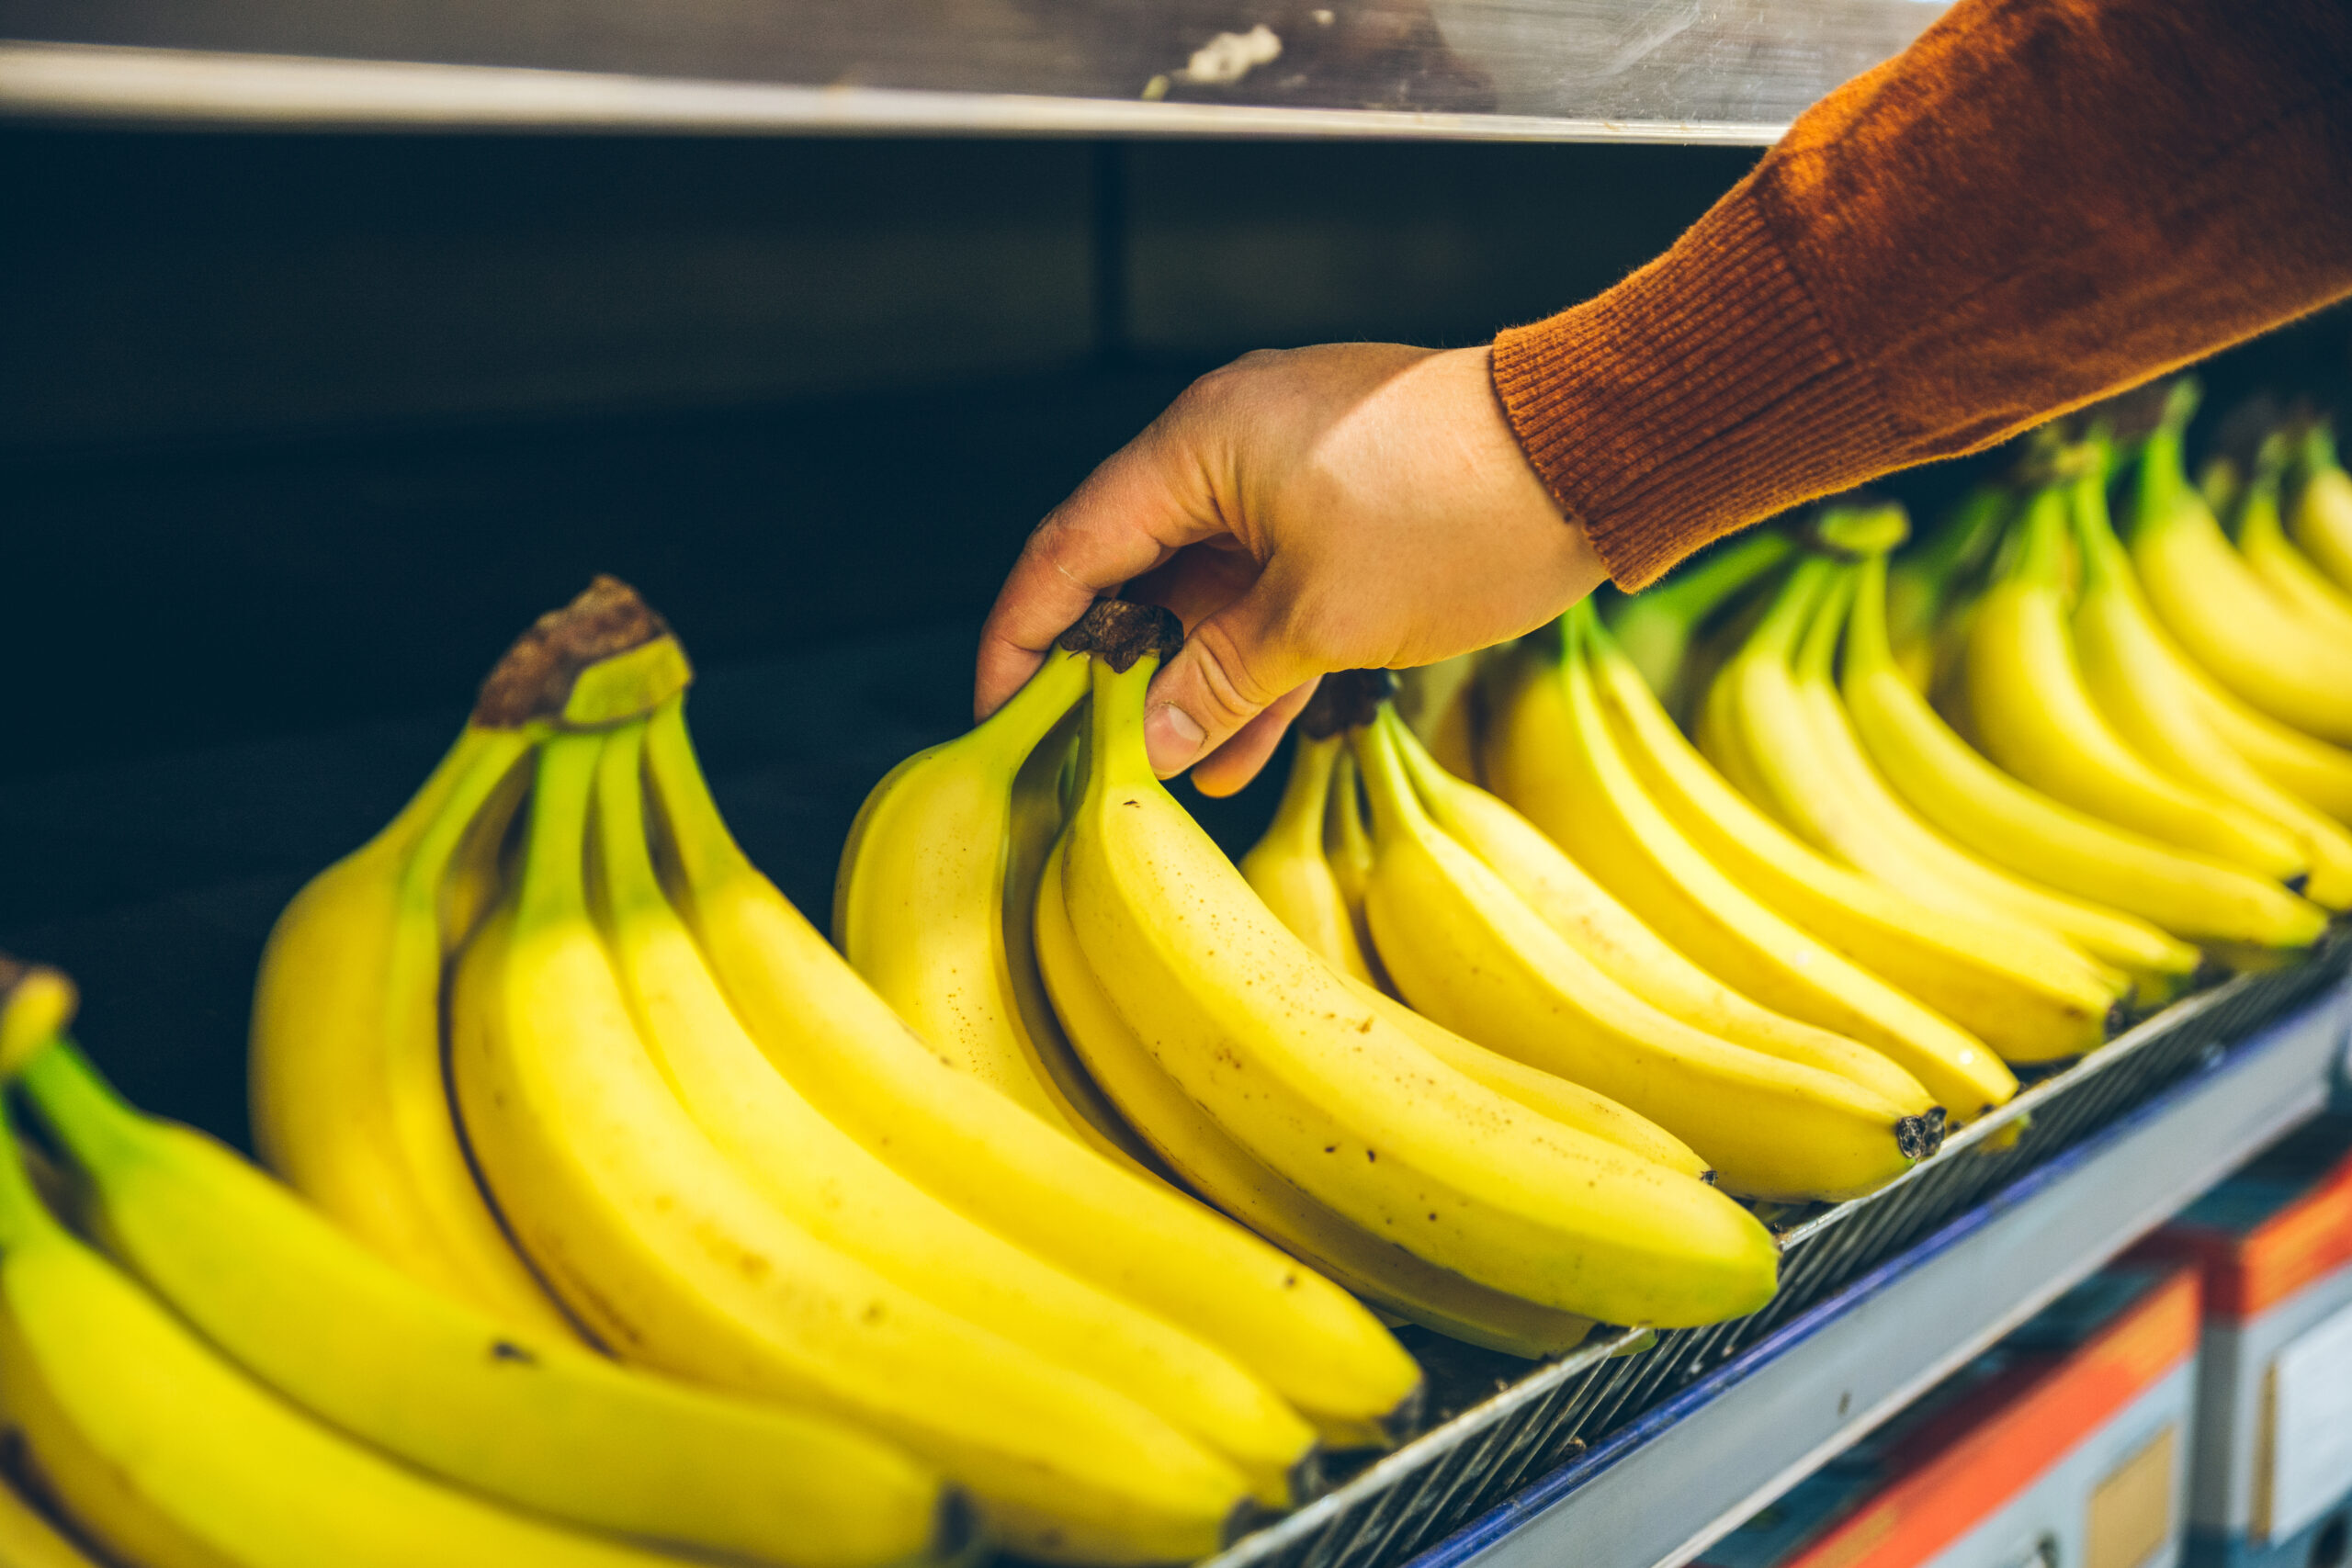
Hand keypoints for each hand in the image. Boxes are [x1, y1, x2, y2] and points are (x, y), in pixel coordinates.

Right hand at [974, 342, 1607, 793]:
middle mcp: (1232, 446)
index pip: (1071, 548)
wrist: (1603, 454)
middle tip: (1079, 752)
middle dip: (1112, 669)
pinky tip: (1243, 746)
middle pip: (1135, 568)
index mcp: (1199, 445)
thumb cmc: (1458, 512)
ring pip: (1212, 589)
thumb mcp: (1321, 620)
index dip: (1022, 635)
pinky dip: (1258, 659)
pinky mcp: (1348, 503)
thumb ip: (1221, 681)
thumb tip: (1150, 737)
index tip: (993, 708)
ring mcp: (1293, 473)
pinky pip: (1274, 587)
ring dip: (1194, 679)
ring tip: (1173, 774)